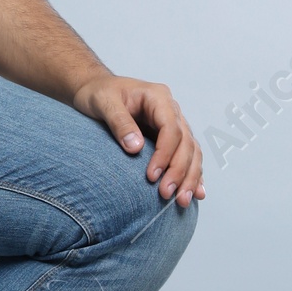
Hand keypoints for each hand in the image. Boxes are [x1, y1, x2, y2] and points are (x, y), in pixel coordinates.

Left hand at [71, 73, 203, 205]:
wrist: (95, 89)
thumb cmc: (99, 93)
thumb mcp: (104, 103)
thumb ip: (119, 123)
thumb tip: (135, 148)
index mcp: (158, 97)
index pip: (171, 129)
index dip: (165, 154)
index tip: (151, 176)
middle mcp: (171, 110)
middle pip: (186, 143)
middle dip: (179, 171)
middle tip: (167, 194)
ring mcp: (173, 124)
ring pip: (192, 152)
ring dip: (190, 177)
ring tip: (182, 201)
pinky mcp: (170, 138)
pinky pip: (187, 156)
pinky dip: (192, 174)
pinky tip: (196, 192)